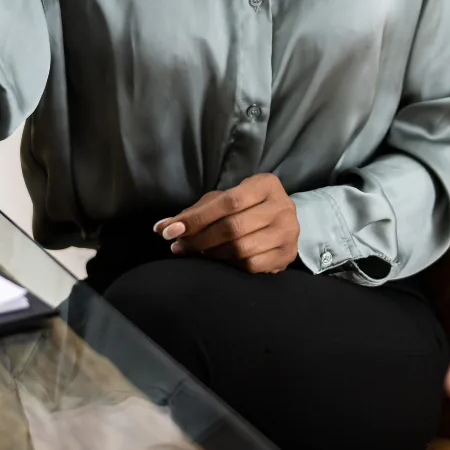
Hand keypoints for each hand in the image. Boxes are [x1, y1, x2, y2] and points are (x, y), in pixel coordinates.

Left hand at [153, 173, 299, 273]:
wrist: (280, 224)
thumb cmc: (246, 209)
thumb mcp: (224, 202)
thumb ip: (195, 212)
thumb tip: (161, 227)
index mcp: (266, 184)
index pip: (228, 201)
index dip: (196, 218)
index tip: (168, 231)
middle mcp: (282, 206)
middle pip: (233, 227)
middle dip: (200, 239)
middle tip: (179, 246)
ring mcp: (288, 231)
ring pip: (241, 248)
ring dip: (211, 254)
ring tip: (198, 253)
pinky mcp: (288, 254)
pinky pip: (251, 265)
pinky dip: (230, 265)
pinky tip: (220, 262)